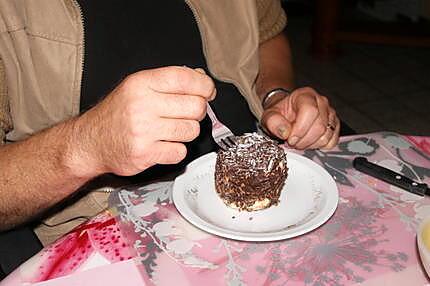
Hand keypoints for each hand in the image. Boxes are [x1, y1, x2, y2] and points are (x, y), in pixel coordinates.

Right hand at [71, 66, 215, 176]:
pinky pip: (180, 152)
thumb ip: (167, 81)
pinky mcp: (145, 154)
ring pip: (191, 130)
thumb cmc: (117, 114)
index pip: (185, 78)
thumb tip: (201, 78)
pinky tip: (163, 144)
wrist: (90, 142)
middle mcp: (142, 105)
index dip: (205, 85)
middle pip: (195, 106)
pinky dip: (176, 150)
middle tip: (187, 113)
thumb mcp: (136, 87)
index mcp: (141, 83)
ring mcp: (144, 131)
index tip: (208, 91)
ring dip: (186, 132)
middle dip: (197, 110)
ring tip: (171, 130)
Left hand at [260, 87, 338, 149]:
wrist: (287, 114)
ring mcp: (330, 114)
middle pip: (319, 126)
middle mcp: (321, 102)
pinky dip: (319, 146)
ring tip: (299, 141)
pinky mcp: (334, 126)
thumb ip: (273, 122)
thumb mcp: (269, 115)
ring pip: (326, 136)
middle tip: (292, 142)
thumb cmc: (280, 114)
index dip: (300, 129)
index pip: (310, 111)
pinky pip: (332, 141)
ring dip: (310, 144)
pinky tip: (309, 142)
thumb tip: (285, 132)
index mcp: (305, 95)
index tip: (289, 138)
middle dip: (303, 140)